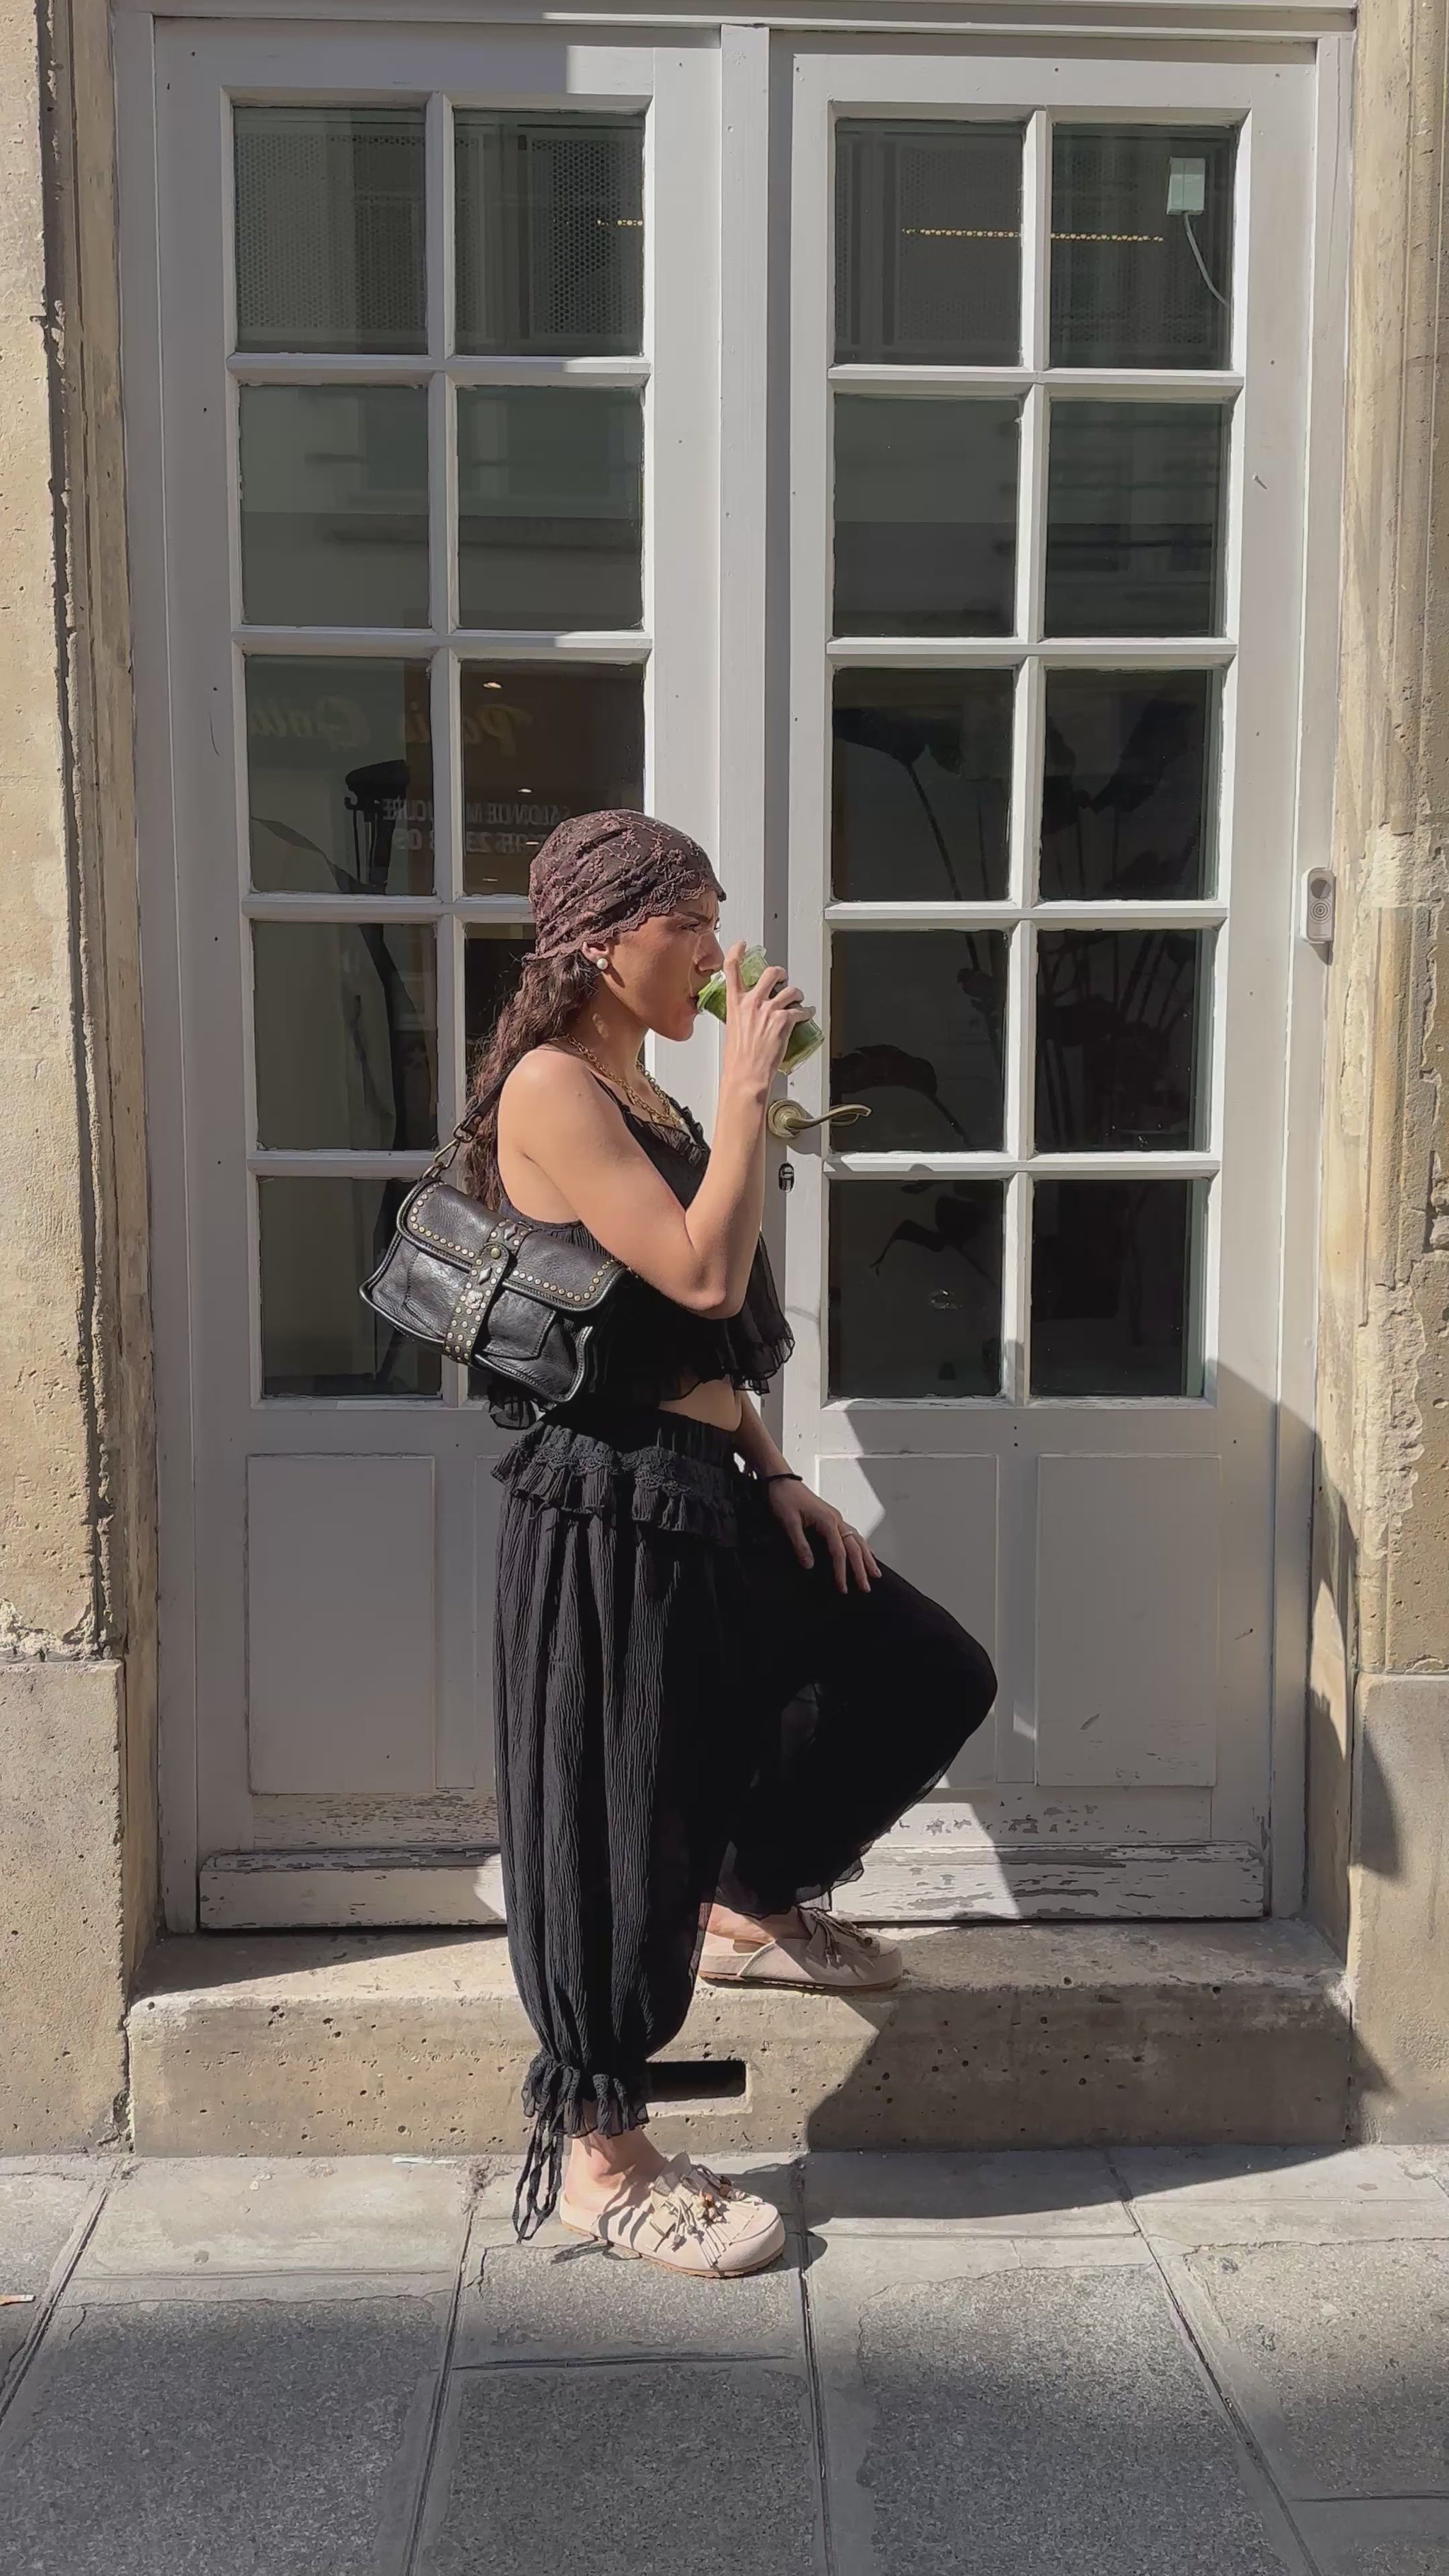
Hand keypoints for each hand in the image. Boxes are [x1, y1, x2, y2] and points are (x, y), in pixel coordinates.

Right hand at [719, 942, 812, 1090]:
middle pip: (770, 973)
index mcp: (735, 1003)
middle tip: (782, 977)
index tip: (741, 945)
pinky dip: (806, 1012)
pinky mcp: (784, 1020)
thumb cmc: (737, 1059)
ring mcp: (769, 1010)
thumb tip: (749, 1015)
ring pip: (790, 990)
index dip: (736, 952)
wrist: (746, 1074)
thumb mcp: (732, 1030)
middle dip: (780, 973)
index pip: (731, 969)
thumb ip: (741, 1015)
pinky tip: (808, 1014)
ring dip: (797, 994)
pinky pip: (801, 1010)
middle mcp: (752, 1002)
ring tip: (798, 999)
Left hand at [767, 1478, 880, 1592]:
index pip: (839, 1551)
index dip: (841, 1571)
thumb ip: (800, 1544)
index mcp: (827, 1520)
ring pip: (857, 1540)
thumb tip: (809, 1564)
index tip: (842, 1587)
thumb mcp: (789, 1522)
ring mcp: (835, 1518)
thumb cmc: (784, 1497)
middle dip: (861, 1569)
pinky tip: (865, 1552)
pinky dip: (861, 1545)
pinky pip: (852, 1534)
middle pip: (854, 1547)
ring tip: (875, 1573)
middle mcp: (836, 1519)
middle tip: (865, 1588)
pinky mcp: (831, 1518)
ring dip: (866, 1558)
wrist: (780, 1480)